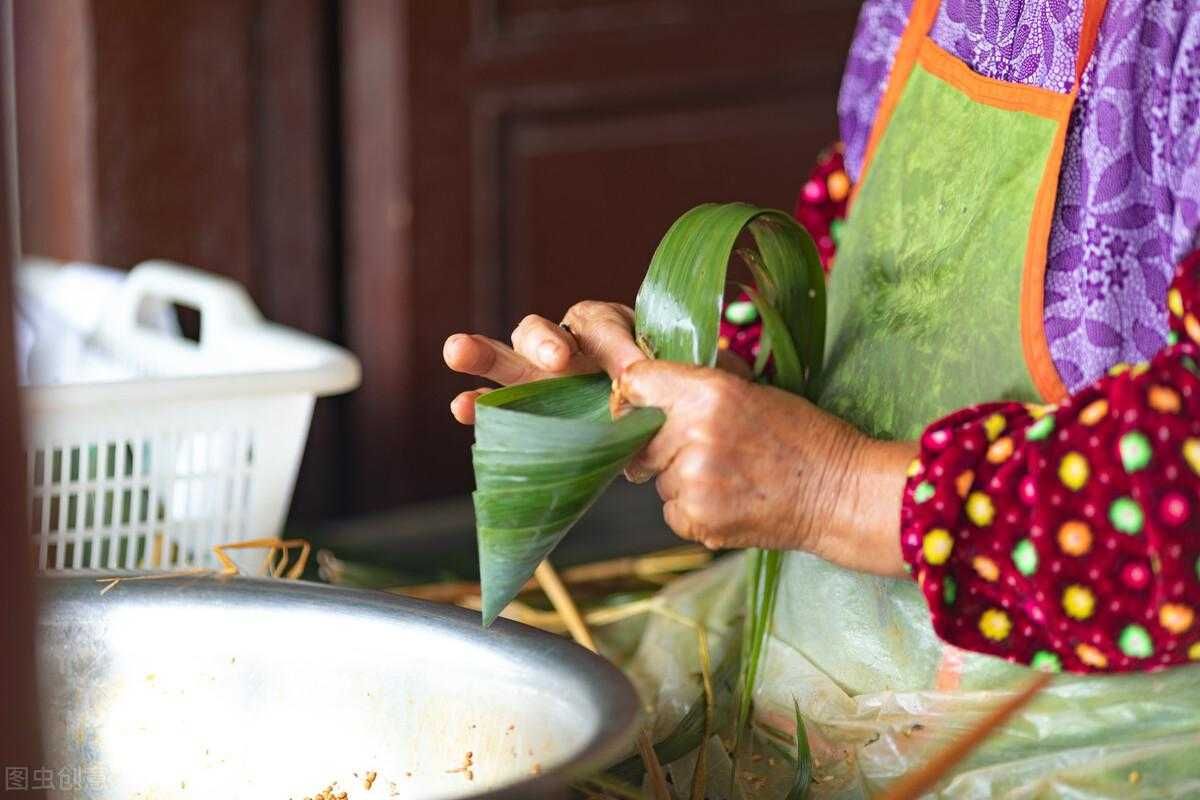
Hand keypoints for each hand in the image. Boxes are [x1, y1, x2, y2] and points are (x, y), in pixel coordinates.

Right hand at [443, 301, 644, 423]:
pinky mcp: (522, 411)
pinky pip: (495, 406)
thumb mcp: (654, 366)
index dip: (615, 347)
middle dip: (542, 343)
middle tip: (555, 359)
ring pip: (507, 360)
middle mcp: (559, 346)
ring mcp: (535, 379)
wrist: (641, 416)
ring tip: (456, 350)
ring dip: (482, 354)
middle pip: (539, 332)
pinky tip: (461, 406)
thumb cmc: (646, 383)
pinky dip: (476, 404)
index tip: (630, 370)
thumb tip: (632, 377)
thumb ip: (642, 366)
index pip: (601, 328)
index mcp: (597, 326)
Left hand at [617, 361, 914, 576]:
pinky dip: (691, 509)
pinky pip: (671, 511)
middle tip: (707, 447)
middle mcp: (693, 435)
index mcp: (707, 393)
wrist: (840, 493)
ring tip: (729, 475)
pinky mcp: (696, 521)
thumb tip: (656, 371)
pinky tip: (730, 500)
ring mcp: (693, 482)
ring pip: (656, 478)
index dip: (634, 395)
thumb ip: (704, 378)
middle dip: (662, 443)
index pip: (634, 384)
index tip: (640, 404)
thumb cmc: (803, 436)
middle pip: (639, 438)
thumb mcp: (755, 388)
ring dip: (679, 478)